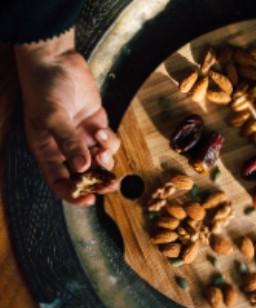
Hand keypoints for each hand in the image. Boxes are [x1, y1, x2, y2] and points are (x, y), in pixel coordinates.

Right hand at [15, 29, 119, 204]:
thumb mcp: (53, 116)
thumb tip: (83, 168)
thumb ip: (69, 142)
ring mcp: (82, 136)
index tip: (90, 200)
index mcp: (47, 151)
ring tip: (102, 148)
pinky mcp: (96, 124)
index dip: (74, 194)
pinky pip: (108, 142)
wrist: (56, 60)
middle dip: (98, 181)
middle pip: (85, 175)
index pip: (60, 182)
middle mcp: (65, 148)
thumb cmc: (44, 88)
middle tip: (111, 183)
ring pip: (100, 160)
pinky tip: (101, 130)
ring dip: (105, 160)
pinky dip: (109, 141)